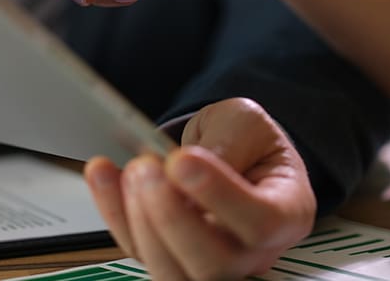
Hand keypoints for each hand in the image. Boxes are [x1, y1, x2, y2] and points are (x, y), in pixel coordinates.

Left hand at [83, 98, 315, 279]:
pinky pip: (139, 251)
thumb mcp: (247, 122)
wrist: (231, 148)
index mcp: (287, 212)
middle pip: (215, 263)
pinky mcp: (170, 258)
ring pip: (173, 272)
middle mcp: (252, 251)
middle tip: (147, 167)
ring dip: (139, 222)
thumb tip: (189, 169)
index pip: (261, 222)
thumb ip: (228, 143)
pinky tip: (103, 175)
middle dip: (171, 217)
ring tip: (129, 171)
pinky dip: (115, 214)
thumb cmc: (248, 140)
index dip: (221, 198)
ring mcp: (211, 263)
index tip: (183, 161)